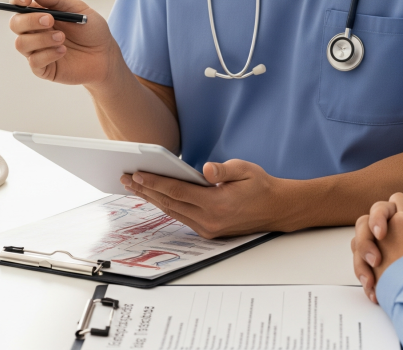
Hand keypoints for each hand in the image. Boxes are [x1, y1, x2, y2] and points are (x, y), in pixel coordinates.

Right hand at [8, 0, 120, 84]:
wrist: (105, 55)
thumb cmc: (91, 30)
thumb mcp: (78, 9)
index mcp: (40, 14)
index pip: (18, 4)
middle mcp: (34, 31)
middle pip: (15, 24)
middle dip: (30, 20)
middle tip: (50, 20)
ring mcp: (37, 50)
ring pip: (21, 43)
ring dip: (41, 39)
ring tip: (62, 38)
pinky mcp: (43, 68)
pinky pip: (34, 61)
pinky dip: (48, 54)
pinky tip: (63, 51)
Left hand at [120, 159, 293, 237]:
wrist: (276, 209)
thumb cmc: (260, 186)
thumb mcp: (245, 170)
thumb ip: (224, 170)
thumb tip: (206, 169)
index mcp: (217, 204)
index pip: (177, 191)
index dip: (155, 182)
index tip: (138, 173)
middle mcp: (209, 220)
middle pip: (169, 203)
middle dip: (146, 190)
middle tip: (126, 179)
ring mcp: (208, 228)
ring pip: (172, 212)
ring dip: (152, 199)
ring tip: (135, 187)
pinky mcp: (208, 231)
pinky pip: (181, 217)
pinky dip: (166, 206)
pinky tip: (156, 197)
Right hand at [352, 193, 402, 302]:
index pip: (383, 208)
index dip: (378, 218)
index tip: (382, 235)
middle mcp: (388, 229)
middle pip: (363, 226)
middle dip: (365, 243)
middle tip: (375, 261)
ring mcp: (379, 247)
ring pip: (358, 248)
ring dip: (360, 265)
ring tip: (371, 283)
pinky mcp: (377, 266)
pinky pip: (362, 268)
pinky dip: (366, 281)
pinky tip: (374, 293)